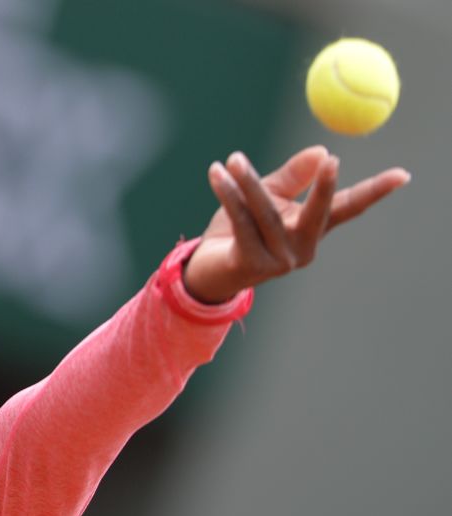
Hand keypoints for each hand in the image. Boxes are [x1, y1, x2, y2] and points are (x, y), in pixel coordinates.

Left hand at [182, 146, 410, 303]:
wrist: (207, 269)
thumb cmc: (239, 229)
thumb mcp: (267, 197)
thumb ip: (291, 177)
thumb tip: (322, 151)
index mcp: (312, 230)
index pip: (348, 208)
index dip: (374, 192)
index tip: (403, 175)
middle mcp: (302, 249)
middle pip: (316, 213)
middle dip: (324, 188)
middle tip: (332, 160)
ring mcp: (279, 261)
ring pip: (268, 212)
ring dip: (248, 181)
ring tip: (234, 159)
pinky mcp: (251, 264)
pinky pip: (242, 222)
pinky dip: (228, 195)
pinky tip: (218, 174)